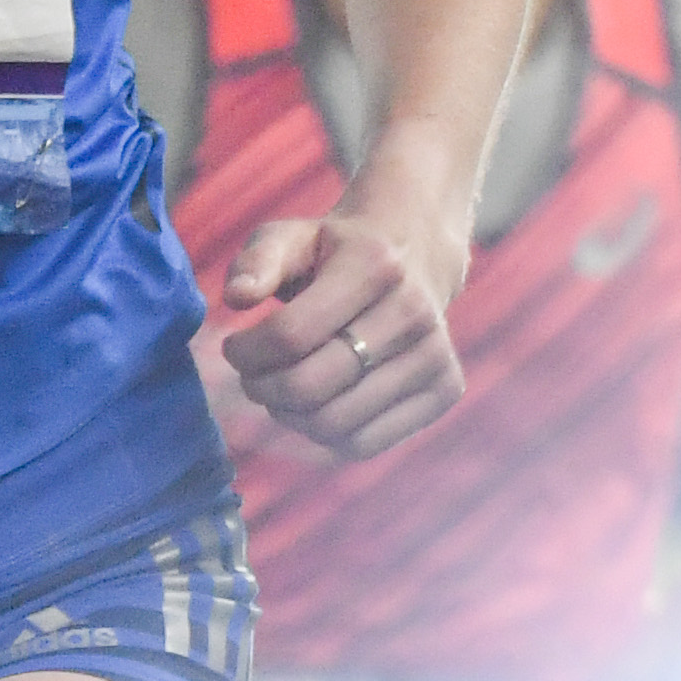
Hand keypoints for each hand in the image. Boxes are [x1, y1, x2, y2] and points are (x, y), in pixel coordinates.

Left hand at [214, 175, 468, 459]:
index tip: (234, 347)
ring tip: (282, 389)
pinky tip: (316, 405)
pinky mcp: (446, 390)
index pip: (291, 335)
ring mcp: (436, 355)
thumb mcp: (291, 237)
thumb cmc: (337, 253)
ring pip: (334, 423)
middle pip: (310, 386)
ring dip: (290, 416)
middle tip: (252, 377)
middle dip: (263, 388)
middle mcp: (414, 311)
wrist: (415, 256)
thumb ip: (257, 261)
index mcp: (374, 265)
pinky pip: (365, 443)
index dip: (247, 353)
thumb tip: (236, 297)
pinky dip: (325, 435)